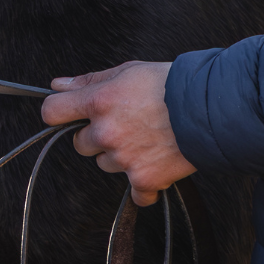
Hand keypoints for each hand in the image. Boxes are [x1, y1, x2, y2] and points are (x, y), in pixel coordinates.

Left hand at [42, 61, 196, 205]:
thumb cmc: (170, 84)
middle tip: (125, 124)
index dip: (59, 113)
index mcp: (99, 101)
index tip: (68, 115)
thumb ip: (89, 80)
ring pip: (106, 164)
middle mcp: (107, 132)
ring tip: (147, 138)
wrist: (210, 108)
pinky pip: (135, 193)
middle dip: (97, 136)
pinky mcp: (144, 179)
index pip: (53, 112)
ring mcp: (124, 158)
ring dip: (120, 156)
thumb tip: (57, 85)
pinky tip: (157, 165)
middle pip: (80, 144)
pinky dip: (145, 184)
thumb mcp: (128, 71)